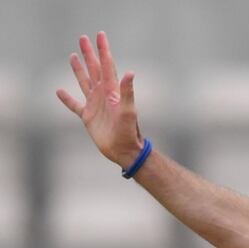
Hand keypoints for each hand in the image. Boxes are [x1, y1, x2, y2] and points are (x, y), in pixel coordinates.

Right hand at [56, 32, 142, 167]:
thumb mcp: (128, 110)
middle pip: (94, 69)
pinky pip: (74, 105)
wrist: (124, 150)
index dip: (103, 50)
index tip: (100, 35)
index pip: (106, 65)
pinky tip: (59, 91)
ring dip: (79, 69)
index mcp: (112, 91)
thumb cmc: (129, 131)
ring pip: (84, 82)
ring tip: (73, 55)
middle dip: (89, 54)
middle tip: (83, 38)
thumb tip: (130, 72)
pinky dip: (66, 98)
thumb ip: (127, 91)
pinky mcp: (88, 117)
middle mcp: (103, 95)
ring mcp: (95, 105)